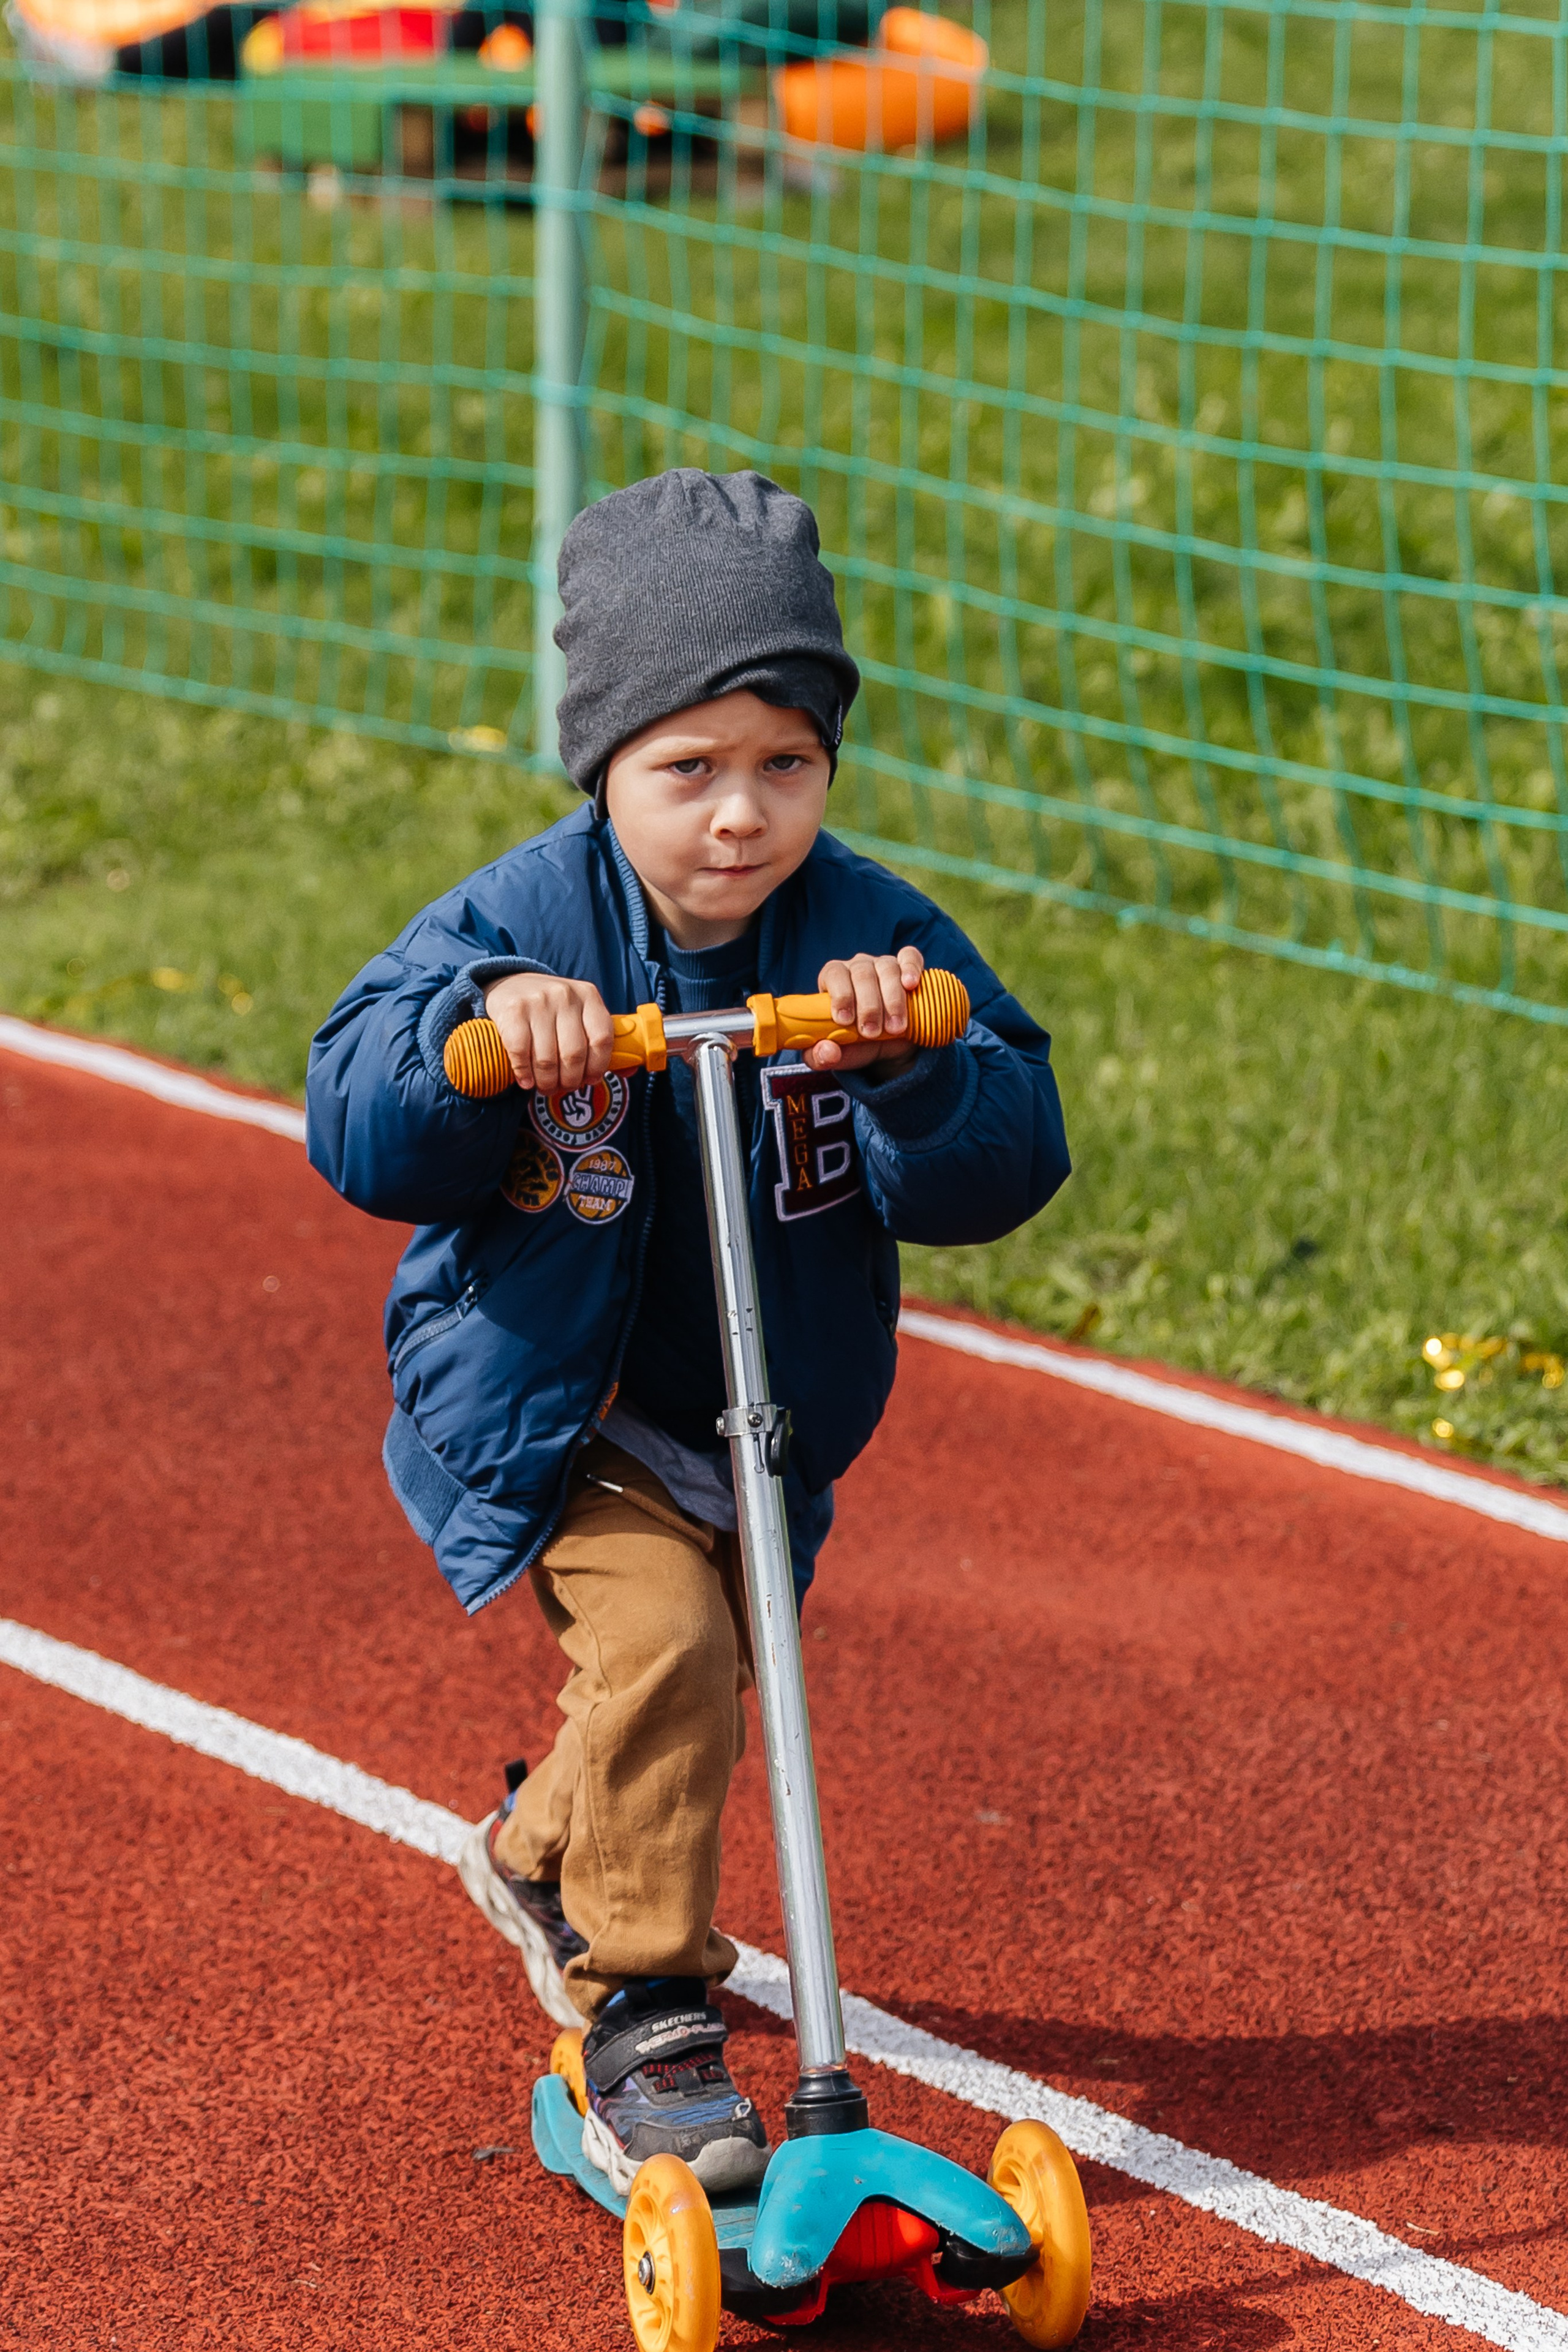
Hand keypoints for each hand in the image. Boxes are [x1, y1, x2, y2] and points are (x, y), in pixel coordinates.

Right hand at [482, 971, 615, 1093]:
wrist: (511, 985)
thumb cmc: (552, 1009)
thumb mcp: (580, 1014)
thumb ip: (600, 1040)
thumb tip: (629, 1069)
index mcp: (589, 996)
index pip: (602, 1039)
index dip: (598, 1067)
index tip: (589, 1080)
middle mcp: (565, 996)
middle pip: (574, 1054)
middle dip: (570, 1080)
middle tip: (563, 1087)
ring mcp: (538, 1002)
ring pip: (547, 1059)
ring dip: (547, 1082)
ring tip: (545, 1087)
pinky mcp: (513, 1011)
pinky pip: (521, 1053)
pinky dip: (524, 1074)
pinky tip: (526, 1080)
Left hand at [805, 945, 924, 1073]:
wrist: (888, 1047)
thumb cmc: (856, 1045)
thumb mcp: (837, 1055)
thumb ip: (822, 1057)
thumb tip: (827, 1052)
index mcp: (834, 980)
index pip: (833, 974)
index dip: (840, 995)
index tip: (845, 1020)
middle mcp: (857, 967)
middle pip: (862, 974)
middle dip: (868, 1006)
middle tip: (872, 1033)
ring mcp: (883, 964)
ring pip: (887, 969)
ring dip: (892, 1000)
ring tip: (895, 1028)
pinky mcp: (907, 967)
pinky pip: (910, 957)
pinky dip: (911, 968)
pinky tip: (911, 984)